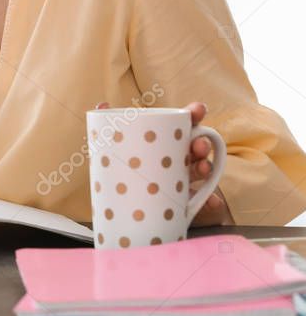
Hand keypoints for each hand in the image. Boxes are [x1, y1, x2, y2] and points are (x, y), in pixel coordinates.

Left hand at [94, 101, 232, 225]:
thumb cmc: (127, 171)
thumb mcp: (116, 149)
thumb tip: (101, 105)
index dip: (194, 115)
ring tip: (203, 168)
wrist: (129, 210)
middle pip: (195, 147)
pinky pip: (202, 203)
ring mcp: (185, 181)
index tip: (198, 109)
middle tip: (197, 145)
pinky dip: (210, 202)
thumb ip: (111, 128)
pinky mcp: (186, 203)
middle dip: (200, 143)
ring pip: (201, 171)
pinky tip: (214, 202)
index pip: (184, 125)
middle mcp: (180, 159)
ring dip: (206, 167)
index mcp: (166, 142)